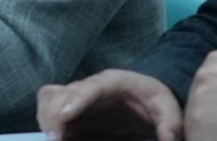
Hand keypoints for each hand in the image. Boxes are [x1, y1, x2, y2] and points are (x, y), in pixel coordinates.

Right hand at [37, 69, 181, 140]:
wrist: (145, 96)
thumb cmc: (154, 98)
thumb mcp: (168, 109)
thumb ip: (169, 125)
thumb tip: (168, 140)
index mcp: (112, 82)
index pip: (89, 88)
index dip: (75, 100)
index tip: (65, 116)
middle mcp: (88, 87)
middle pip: (59, 93)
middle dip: (53, 115)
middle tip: (56, 139)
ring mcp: (76, 98)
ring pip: (48, 99)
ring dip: (47, 119)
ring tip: (55, 139)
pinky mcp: (72, 110)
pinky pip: (49, 111)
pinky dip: (48, 124)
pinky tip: (57, 137)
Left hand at [185, 31, 216, 140]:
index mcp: (216, 61)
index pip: (209, 76)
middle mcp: (202, 78)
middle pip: (200, 94)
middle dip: (214, 105)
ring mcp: (197, 102)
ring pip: (196, 114)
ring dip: (209, 122)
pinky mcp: (195, 126)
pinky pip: (195, 131)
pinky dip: (206, 135)